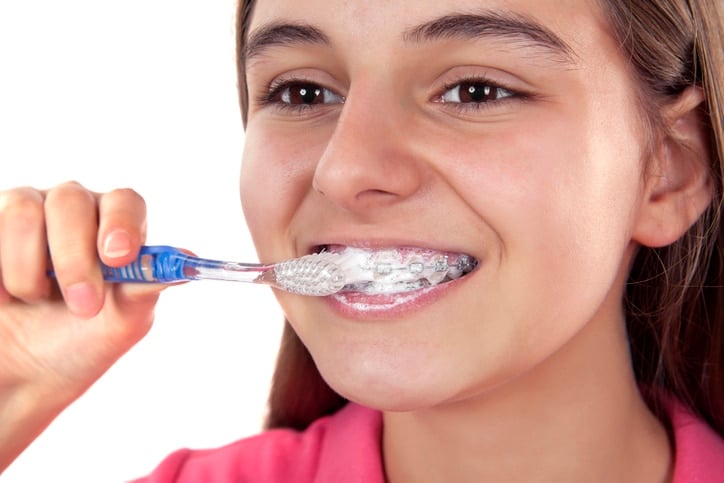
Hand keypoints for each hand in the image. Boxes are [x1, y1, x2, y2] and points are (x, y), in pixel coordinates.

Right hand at [0, 182, 166, 470]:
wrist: (21, 375)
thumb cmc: (78, 343)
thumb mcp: (122, 322)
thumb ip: (146, 286)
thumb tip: (185, 260)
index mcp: (113, 228)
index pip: (125, 202)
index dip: (122, 223)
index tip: (117, 257)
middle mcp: (71, 212)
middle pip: (73, 200)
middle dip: (75, 257)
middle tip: (81, 303)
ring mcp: (24, 214)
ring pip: (24, 210)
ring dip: (29, 268)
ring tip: (34, 301)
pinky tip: (6, 298)